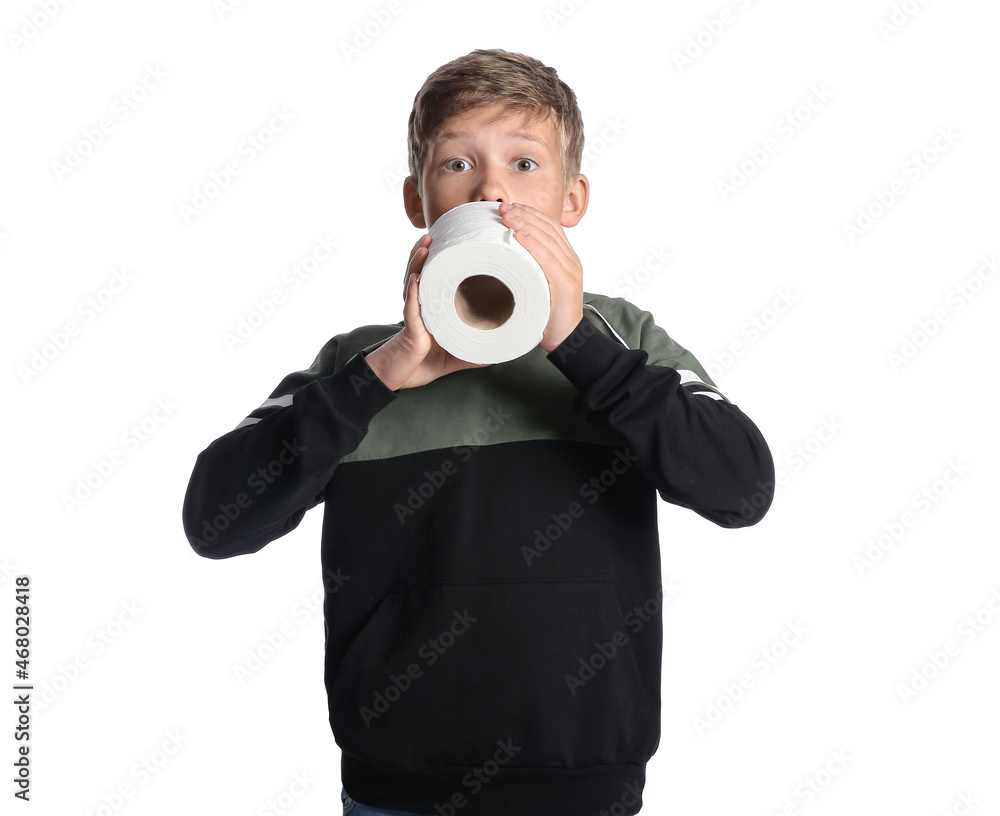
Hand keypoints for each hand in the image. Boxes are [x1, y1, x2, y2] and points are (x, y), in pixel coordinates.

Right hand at [365, 234, 487, 389]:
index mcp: (430, 308)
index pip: (433, 278)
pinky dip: (412, 292)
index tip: (448, 242)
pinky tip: (415, 278)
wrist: (399, 378)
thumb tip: (497, 353)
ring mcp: (413, 315)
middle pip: (419, 272)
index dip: (437, 260)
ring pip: (412, 283)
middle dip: (424, 252)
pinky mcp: (409, 328)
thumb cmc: (423, 362)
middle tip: (433, 234)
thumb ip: (474, 352)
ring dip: (417, 263)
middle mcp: (419, 306)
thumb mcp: (455, 355)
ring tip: (424, 246)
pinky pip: (410, 307)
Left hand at [499, 202, 583, 351]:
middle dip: (525, 214)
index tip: (512, 206)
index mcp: (567, 258)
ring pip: (548, 239)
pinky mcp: (566, 283)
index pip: (550, 227)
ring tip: (507, 215)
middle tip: (503, 207)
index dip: (531, 213)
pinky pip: (549, 259)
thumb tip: (506, 256)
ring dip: (526, 224)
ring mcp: (571, 270)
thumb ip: (531, 268)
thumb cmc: (549, 314)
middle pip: (548, 228)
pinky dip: (534, 244)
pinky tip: (520, 235)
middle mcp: (571, 260)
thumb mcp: (540, 284)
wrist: (568, 338)